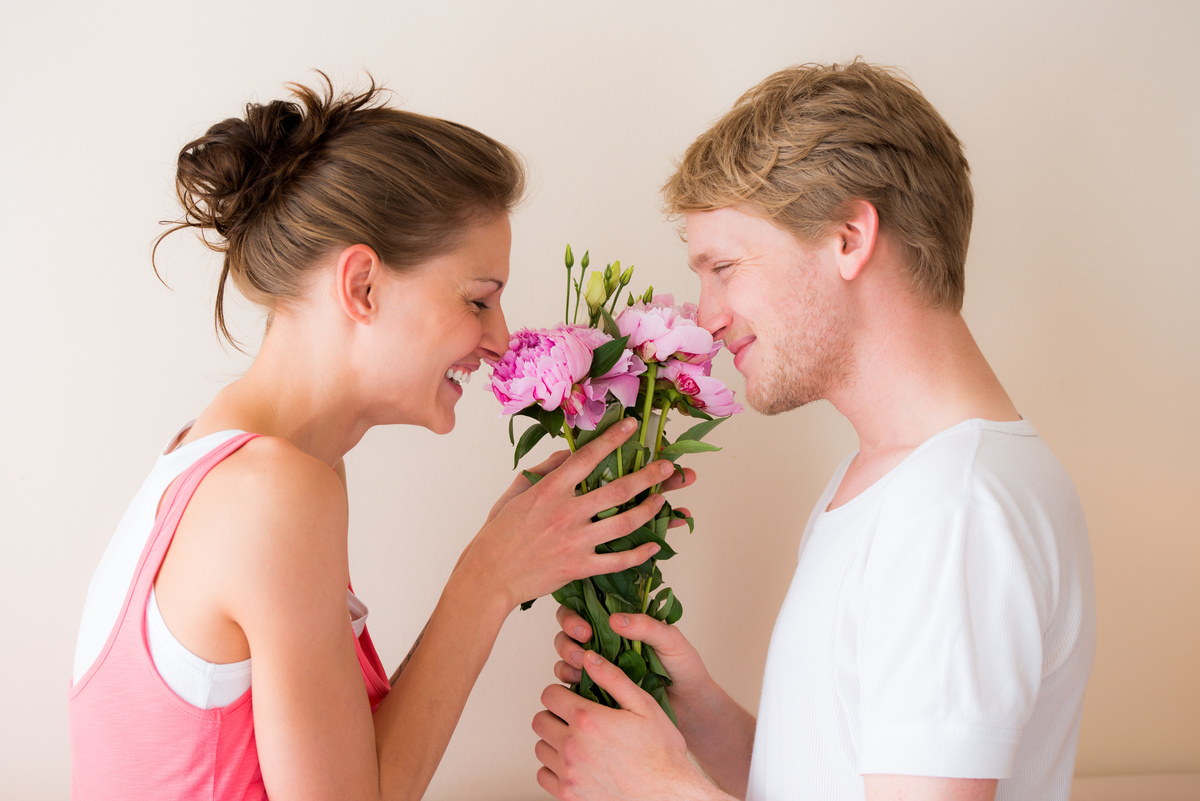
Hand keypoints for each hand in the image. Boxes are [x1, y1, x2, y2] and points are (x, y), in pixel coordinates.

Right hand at [463, 418, 675, 610]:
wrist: (489, 575)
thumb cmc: (499, 533)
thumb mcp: (517, 493)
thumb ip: (544, 471)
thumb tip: (568, 454)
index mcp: (549, 490)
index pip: (588, 457)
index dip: (613, 439)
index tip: (632, 426)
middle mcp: (566, 512)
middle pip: (617, 489)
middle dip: (648, 475)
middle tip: (668, 466)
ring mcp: (575, 541)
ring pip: (624, 523)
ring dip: (649, 509)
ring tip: (663, 499)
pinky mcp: (579, 567)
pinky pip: (617, 560)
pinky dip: (639, 553)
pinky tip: (654, 545)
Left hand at [534, 650, 717, 800]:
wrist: (668, 795)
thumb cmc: (661, 753)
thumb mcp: (643, 706)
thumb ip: (612, 678)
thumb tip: (588, 657)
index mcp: (588, 720)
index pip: (549, 695)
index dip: (561, 693)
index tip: (573, 699)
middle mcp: (573, 748)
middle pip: (540, 720)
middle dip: (556, 715)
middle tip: (576, 720)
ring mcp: (568, 775)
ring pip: (540, 748)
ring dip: (554, 742)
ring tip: (578, 742)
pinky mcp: (568, 796)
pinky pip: (543, 775)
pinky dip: (554, 768)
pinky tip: (575, 764)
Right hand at [554, 606, 712, 707]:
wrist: (690, 706)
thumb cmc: (684, 667)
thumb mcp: (671, 640)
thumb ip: (646, 626)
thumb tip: (614, 619)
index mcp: (620, 622)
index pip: (586, 607)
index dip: (575, 615)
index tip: (585, 629)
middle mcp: (604, 640)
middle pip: (568, 630)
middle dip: (568, 637)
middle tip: (583, 647)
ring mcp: (598, 665)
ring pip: (565, 654)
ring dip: (567, 657)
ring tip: (582, 667)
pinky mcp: (596, 688)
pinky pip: (571, 681)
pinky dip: (570, 680)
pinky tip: (582, 684)